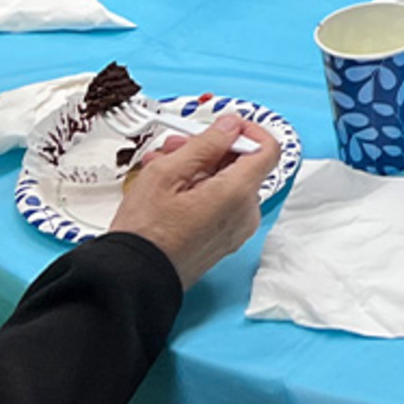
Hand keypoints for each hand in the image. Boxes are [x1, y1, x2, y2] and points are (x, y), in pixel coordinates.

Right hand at [106, 116, 280, 289]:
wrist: (134, 278)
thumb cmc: (146, 232)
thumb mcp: (167, 173)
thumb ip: (205, 144)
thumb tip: (230, 125)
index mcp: (238, 193)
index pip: (268, 149)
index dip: (248, 131)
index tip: (225, 126)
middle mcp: (245, 213)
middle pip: (243, 165)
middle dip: (211, 149)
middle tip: (176, 146)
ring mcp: (236, 229)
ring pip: (228, 183)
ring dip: (199, 168)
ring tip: (161, 165)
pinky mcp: (224, 239)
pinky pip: (222, 203)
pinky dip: (200, 189)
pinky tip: (167, 187)